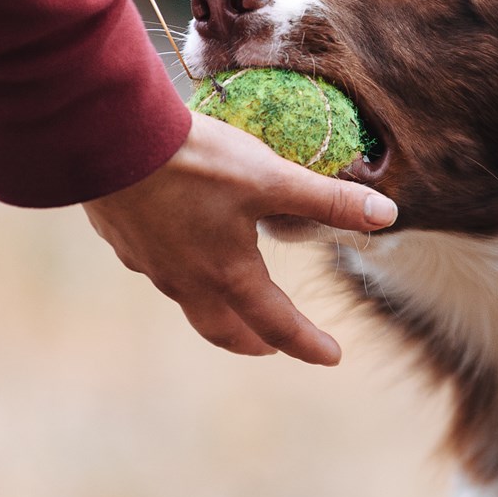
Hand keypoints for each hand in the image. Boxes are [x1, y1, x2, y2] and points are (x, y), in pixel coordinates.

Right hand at [83, 112, 396, 365]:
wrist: (110, 140)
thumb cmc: (194, 162)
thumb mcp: (270, 177)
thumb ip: (327, 199)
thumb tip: (387, 215)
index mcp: (227, 274)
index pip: (278, 324)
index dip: (309, 343)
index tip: (332, 356)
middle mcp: (187, 281)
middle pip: (224, 330)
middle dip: (254, 341)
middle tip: (273, 344)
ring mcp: (150, 265)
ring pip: (188, 301)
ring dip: (216, 308)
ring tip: (228, 295)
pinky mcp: (123, 240)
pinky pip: (158, 269)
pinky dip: (180, 271)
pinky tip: (179, 247)